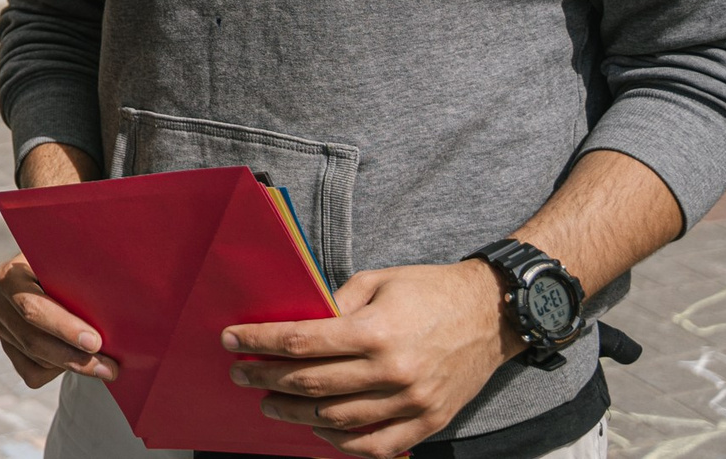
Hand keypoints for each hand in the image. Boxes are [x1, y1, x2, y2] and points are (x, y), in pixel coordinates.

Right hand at [0, 252, 115, 387]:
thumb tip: (117, 305)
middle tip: (109, 368)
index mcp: (10, 275)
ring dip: (73, 365)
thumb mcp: (71, 265)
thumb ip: (81, 279)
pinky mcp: (7, 348)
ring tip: (105, 365)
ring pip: (37, 359)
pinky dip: (57, 372)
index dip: (64, 328)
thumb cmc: (70, 268)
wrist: (57, 277)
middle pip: (33, 340)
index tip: (96, 341)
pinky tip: (75, 357)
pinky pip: (32, 373)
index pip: (32, 307)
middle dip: (75, 357)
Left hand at [227, 260, 518, 456]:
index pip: (300, 342)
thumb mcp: (377, 282)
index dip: (260, 343)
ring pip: (337, 420)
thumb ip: (335, 303)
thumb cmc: (430, 291)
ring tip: (270, 403)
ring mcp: (411, 402)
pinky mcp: (429, 422)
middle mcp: (392, 371)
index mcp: (375, 331)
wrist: (494, 314)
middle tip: (240, 375)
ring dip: (295, 414)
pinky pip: (377, 447)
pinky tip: (318, 431)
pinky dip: (341, 445)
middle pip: (311, 383)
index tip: (231, 340)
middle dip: (267, 379)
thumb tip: (294, 320)